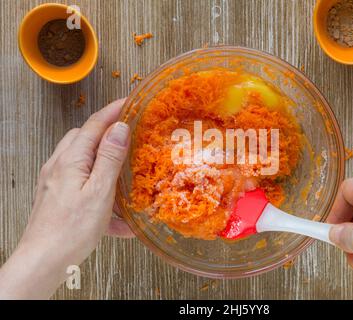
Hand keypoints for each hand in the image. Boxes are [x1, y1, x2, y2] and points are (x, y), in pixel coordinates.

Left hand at [0, 99, 133, 298]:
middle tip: (128, 133)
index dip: (113, 111)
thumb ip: (109, 158)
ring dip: (103, 158)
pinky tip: (113, 207)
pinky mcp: (56, 196)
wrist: (43, 260)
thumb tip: (118, 128)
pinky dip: (97, 183)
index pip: (94, 125)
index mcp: (70, 160)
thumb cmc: (71, 230)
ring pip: (82, 158)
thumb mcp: (99, 191)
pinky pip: (79, 179)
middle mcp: (59, 166)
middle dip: (106, 132)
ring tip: (122, 170)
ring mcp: (55, 181)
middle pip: (84, 138)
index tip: (129, 101)